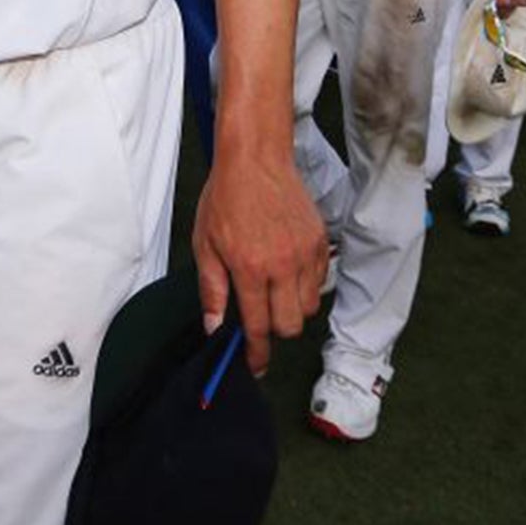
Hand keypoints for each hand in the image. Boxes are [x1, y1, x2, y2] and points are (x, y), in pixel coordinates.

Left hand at [192, 148, 328, 376]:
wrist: (255, 159)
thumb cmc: (225, 198)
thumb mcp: (205, 244)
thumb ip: (212, 289)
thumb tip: (214, 328)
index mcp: (249, 268)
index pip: (258, 327)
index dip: (256, 353)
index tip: (255, 365)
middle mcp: (282, 266)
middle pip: (290, 326)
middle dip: (274, 330)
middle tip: (260, 316)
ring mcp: (305, 254)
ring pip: (309, 308)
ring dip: (291, 309)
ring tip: (273, 289)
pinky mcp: (320, 243)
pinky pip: (320, 282)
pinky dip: (306, 285)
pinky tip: (287, 269)